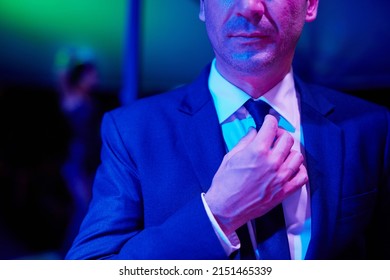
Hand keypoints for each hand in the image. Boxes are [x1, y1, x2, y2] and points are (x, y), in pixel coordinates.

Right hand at [205, 115, 307, 235]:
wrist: (226, 208)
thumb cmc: (225, 183)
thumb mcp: (230, 157)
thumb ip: (245, 141)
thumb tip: (254, 131)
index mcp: (257, 151)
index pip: (272, 126)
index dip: (270, 120)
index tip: (268, 121)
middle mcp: (272, 162)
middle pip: (287, 138)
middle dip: (280, 134)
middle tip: (273, 137)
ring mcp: (281, 177)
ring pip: (297, 156)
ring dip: (289, 152)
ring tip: (281, 154)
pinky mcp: (284, 191)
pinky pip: (302, 176)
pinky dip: (298, 170)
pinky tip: (289, 168)